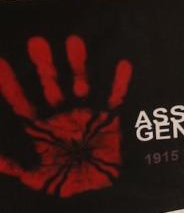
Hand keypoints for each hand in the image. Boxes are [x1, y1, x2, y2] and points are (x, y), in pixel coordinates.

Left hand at [0, 35, 131, 196]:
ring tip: (74, 42)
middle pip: (50, 85)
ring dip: (78, 64)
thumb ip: (16, 166)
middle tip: (36, 43)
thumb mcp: (36, 177)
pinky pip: (116, 97)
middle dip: (44, 66)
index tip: (0, 63)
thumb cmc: (65, 181)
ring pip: (81, 83)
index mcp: (41, 126)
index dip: (10, 85)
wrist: (100, 188)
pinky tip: (123, 65)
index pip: (21, 102)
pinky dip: (120, 82)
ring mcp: (86, 112)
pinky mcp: (110, 117)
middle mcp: (62, 113)